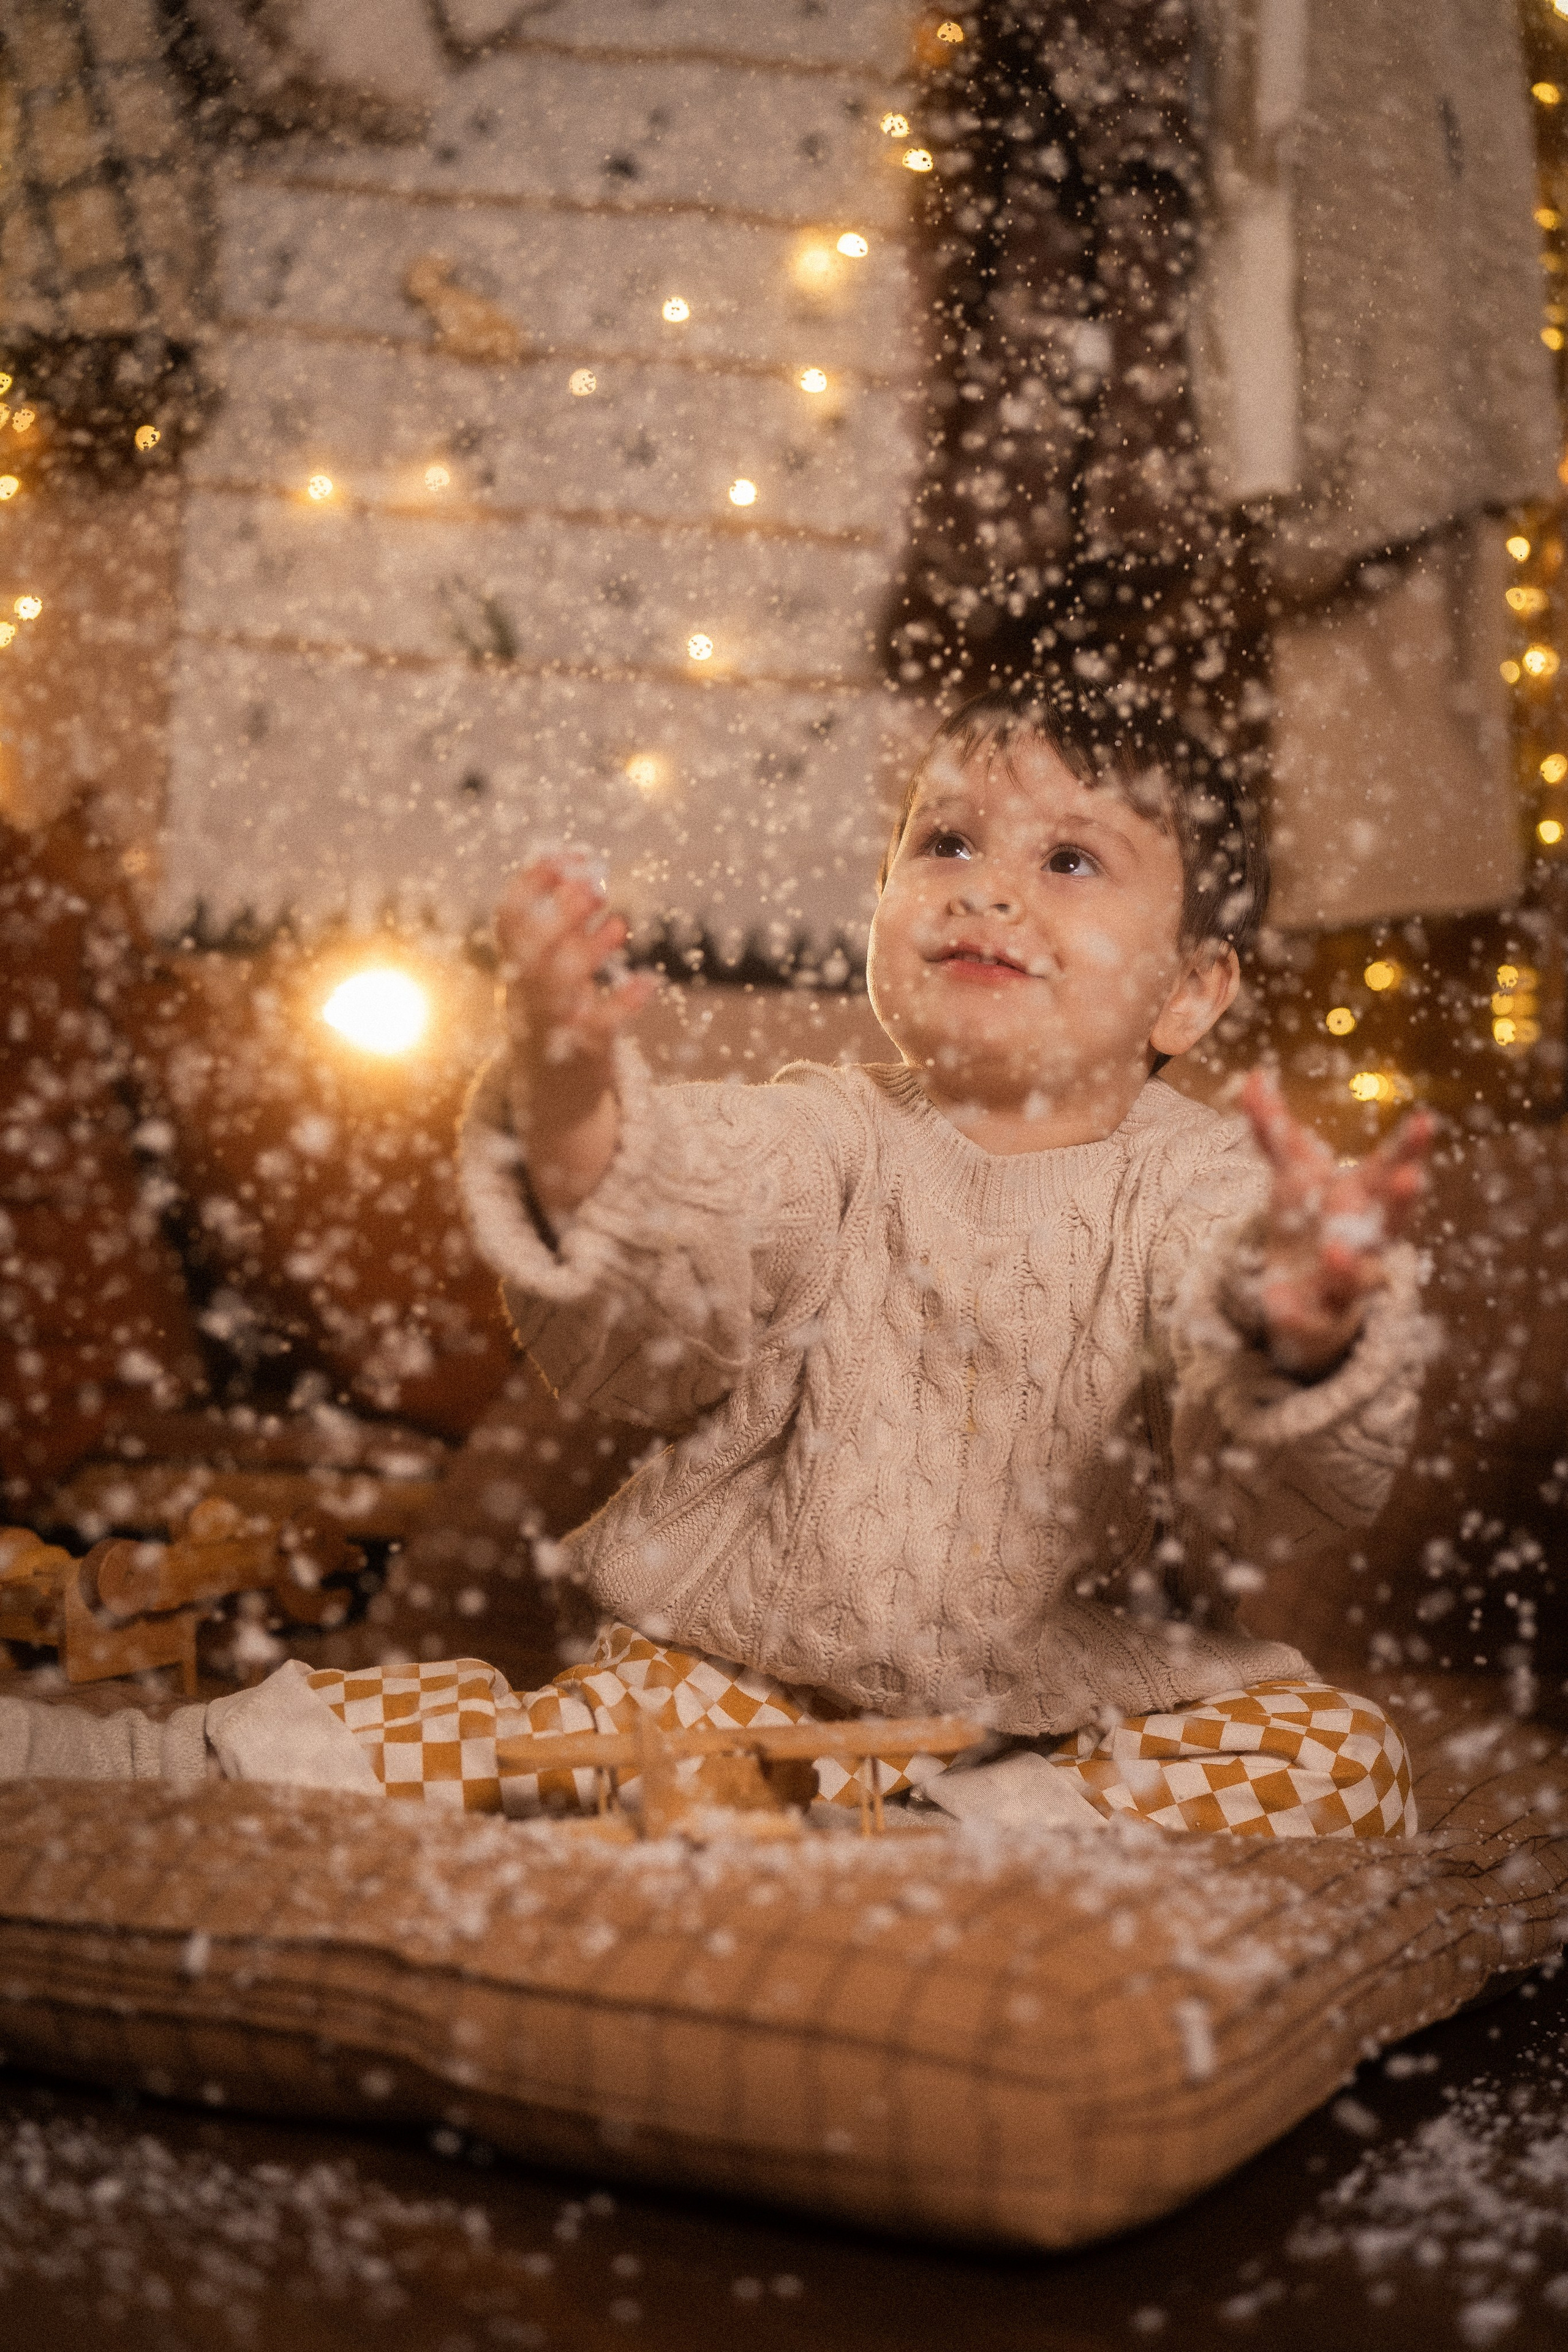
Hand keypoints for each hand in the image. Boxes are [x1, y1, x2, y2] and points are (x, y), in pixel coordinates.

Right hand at [496, 855, 655, 1219]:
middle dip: (561, 913)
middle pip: (532, 949)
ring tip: (619, 925)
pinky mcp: (583, 1051)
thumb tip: (591, 875)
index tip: (568, 854)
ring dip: (586, 952)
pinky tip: (649, 981)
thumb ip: (569, 928)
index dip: (534, 882)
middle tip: (595, 884)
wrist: (556, 1094)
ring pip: (557, 987)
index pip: (510, 918)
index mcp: (515, 967)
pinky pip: (600, 1027)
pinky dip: (624, 1003)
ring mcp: (551, 1023)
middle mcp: (525, 994)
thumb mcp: (554, 969)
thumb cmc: (558, 1015)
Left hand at [1237, 1070, 1431, 1377]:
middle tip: (1410, 1179)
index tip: (1423, 1120)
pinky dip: (1293, 1311)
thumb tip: (1254, 1077)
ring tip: (1333, 1248)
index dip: (1409, 1148)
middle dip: (1402, 1202)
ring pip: (1358, 1278)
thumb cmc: (1309, 1225)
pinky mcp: (1319, 1319)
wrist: (1304, 1299)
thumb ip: (1274, 1131)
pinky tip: (1274, 1300)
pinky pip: (1310, 1319)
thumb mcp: (1291, 1177)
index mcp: (1363, 1200)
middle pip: (1392, 1223)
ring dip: (1348, 1264)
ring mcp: (1346, 1284)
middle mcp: (1367, 1241)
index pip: (1391, 1170)